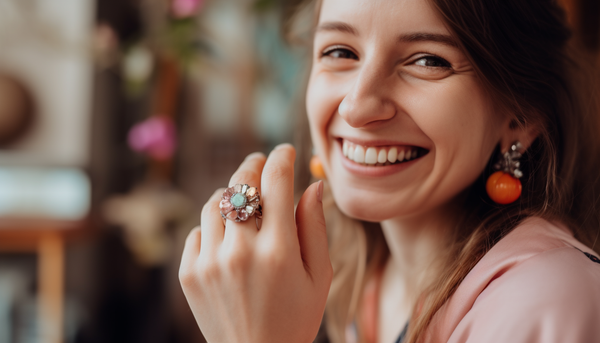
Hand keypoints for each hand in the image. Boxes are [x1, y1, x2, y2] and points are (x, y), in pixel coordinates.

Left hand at [179, 144, 332, 342]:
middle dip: (253, 165)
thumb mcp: (319, 277)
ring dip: (232, 194)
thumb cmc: (295, 319)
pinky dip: (213, 225)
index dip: (282, 157)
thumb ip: (315, 228)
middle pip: (241, 183)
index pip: (276, 182)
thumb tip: (313, 184)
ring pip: (216, 202)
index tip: (285, 150)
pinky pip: (197, 230)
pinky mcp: (189, 274)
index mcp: (278, 251)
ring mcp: (209, 262)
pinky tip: (228, 235)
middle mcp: (240, 252)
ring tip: (245, 200)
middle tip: (261, 162)